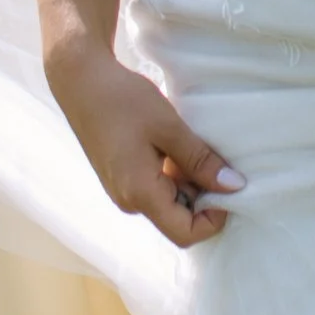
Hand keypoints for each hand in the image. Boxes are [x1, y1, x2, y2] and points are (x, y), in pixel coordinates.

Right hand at [46, 42, 241, 248]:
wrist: (80, 80)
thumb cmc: (123, 100)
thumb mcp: (170, 127)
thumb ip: (201, 161)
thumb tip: (235, 187)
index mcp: (140, 194)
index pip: (185, 234)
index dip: (214, 219)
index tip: (229, 186)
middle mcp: (129, 201)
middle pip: (178, 219)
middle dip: (204, 197)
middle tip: (217, 160)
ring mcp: (122, 191)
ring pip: (169, 202)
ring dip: (189, 182)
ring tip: (197, 147)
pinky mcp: (121, 178)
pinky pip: (156, 188)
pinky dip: (174, 174)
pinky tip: (178, 144)